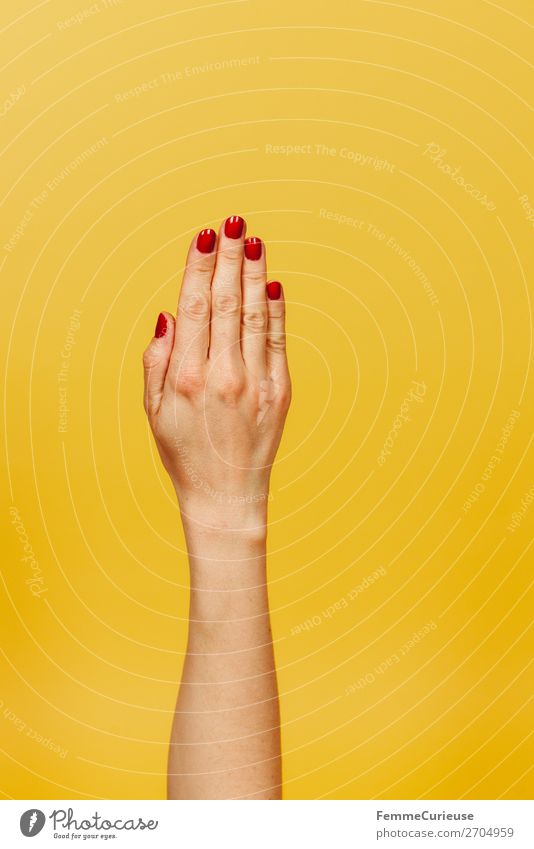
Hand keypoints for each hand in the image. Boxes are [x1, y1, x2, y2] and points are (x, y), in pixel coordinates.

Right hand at [142, 216, 290, 532]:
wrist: (226, 496)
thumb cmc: (184, 452)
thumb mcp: (153, 411)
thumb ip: (158, 359)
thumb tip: (171, 314)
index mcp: (186, 377)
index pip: (195, 308)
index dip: (199, 267)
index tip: (203, 236)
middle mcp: (222, 375)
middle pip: (228, 302)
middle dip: (229, 257)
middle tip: (232, 221)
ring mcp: (255, 383)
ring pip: (256, 314)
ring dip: (255, 273)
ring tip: (253, 240)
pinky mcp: (280, 392)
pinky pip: (278, 341)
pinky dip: (277, 309)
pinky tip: (273, 281)